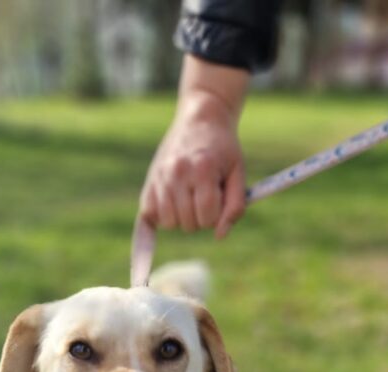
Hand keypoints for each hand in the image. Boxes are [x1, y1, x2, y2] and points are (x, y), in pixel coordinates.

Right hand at [139, 58, 248, 238]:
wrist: (201, 119)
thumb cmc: (224, 150)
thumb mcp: (238, 174)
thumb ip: (234, 207)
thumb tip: (219, 236)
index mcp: (203, 170)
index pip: (208, 218)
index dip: (217, 216)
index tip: (218, 199)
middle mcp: (177, 173)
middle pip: (188, 224)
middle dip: (200, 218)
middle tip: (204, 196)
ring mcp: (160, 176)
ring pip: (168, 224)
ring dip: (181, 219)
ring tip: (189, 198)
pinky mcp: (149, 180)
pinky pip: (149, 215)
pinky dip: (161, 215)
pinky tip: (172, 203)